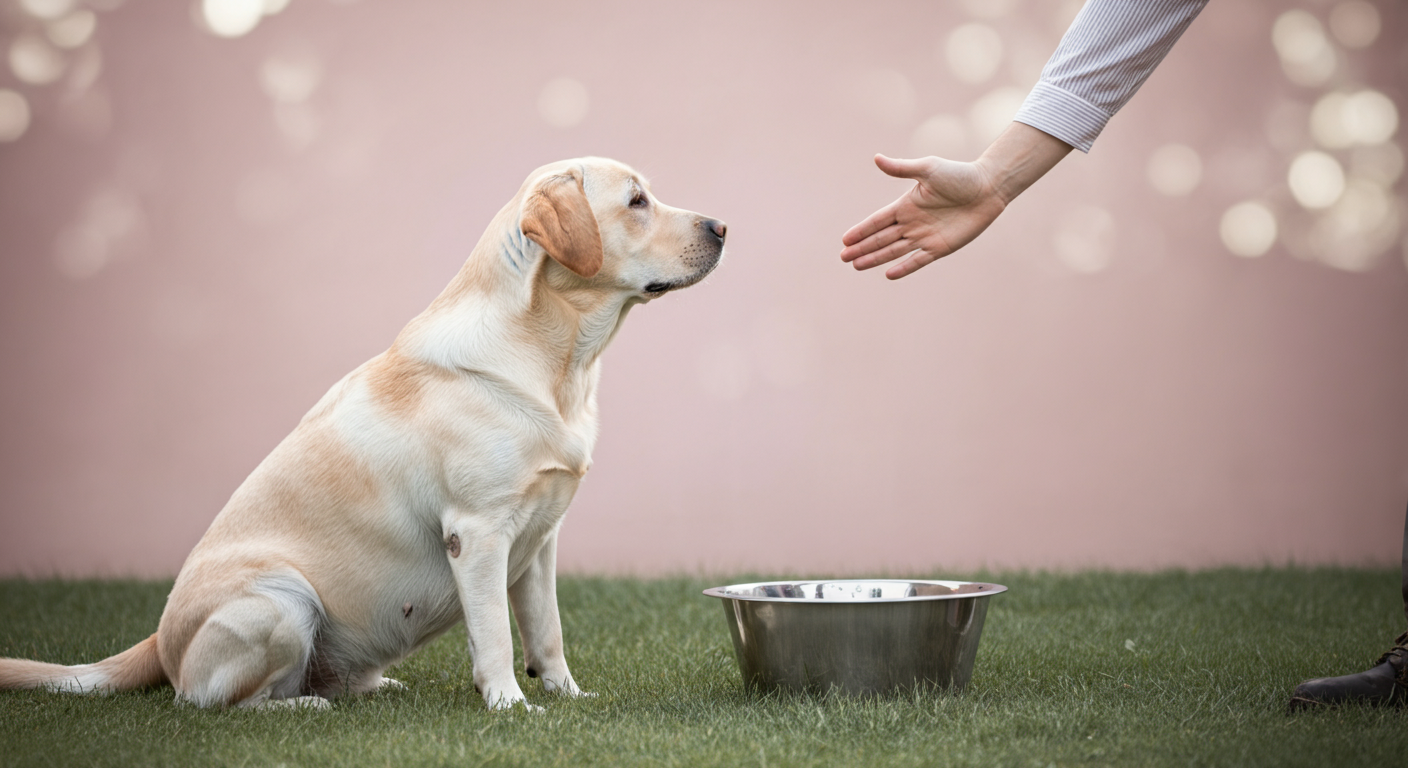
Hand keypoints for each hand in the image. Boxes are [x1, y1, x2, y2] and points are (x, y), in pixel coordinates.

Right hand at [839, 154, 1005, 278]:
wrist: (988, 188)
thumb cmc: (959, 175)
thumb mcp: (928, 168)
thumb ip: (901, 168)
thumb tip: (877, 158)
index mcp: (906, 205)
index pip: (878, 221)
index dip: (861, 230)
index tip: (845, 240)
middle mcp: (912, 223)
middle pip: (881, 239)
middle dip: (862, 248)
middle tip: (843, 257)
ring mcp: (925, 237)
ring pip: (894, 251)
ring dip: (875, 258)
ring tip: (857, 265)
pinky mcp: (940, 248)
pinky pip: (918, 260)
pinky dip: (904, 268)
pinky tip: (888, 274)